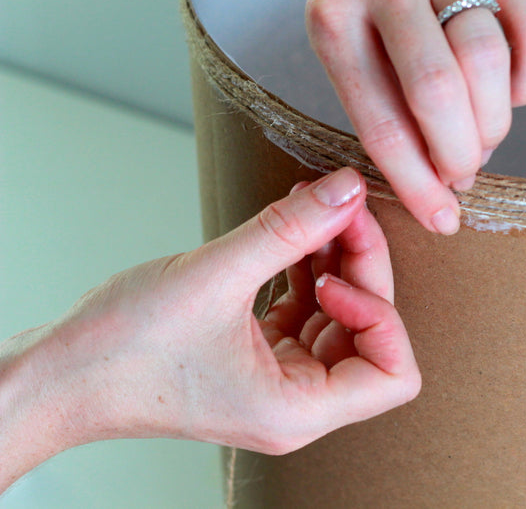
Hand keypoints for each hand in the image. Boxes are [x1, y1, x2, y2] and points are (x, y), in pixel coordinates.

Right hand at [0, 168, 419, 490]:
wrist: (57, 374)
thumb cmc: (121, 351)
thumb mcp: (215, 276)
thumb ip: (291, 229)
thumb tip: (349, 188)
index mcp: (299, 410)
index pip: (396, 375)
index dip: (384, 315)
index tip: (339, 272)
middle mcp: (299, 401)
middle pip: (371, 331)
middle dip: (362, 266)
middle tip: (342, 206)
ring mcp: (279, 377)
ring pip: (340, 313)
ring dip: (336, 258)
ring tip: (315, 206)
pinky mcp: (258, 352)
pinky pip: (305, 306)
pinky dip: (306, 265)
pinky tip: (293, 225)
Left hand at [216, 0, 525, 233]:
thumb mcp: (332, 23)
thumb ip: (378, 88)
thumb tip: (433, 169)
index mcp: (333, 13)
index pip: (382, 122)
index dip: (417, 184)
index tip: (440, 217)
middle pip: (441, 97)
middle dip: (461, 158)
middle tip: (463, 174)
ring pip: (491, 66)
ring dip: (495, 124)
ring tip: (483, 134)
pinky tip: (511, 90)